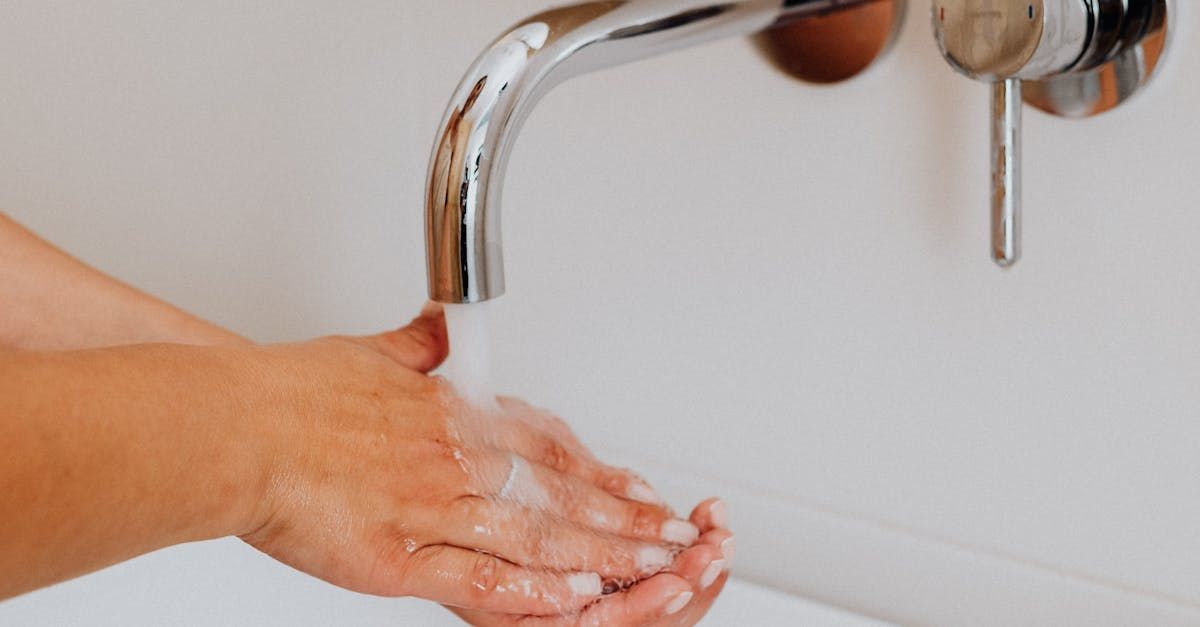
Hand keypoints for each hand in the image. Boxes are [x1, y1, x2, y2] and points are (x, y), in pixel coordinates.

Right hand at [239, 306, 703, 616]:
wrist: (235, 429)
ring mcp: (432, 509)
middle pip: (559, 493)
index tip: (639, 488)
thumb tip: (446, 329)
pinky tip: (571, 597)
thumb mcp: (371, 351)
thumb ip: (422, 346)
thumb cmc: (292, 391)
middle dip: (623, 519)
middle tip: (672, 537)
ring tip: (648, 569)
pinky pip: (480, 576)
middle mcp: (456, 459)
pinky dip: (531, 589)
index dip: (602, 472)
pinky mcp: (398, 558)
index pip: (550, 446)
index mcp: (454, 413)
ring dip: (598, 554)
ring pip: (536, 535)